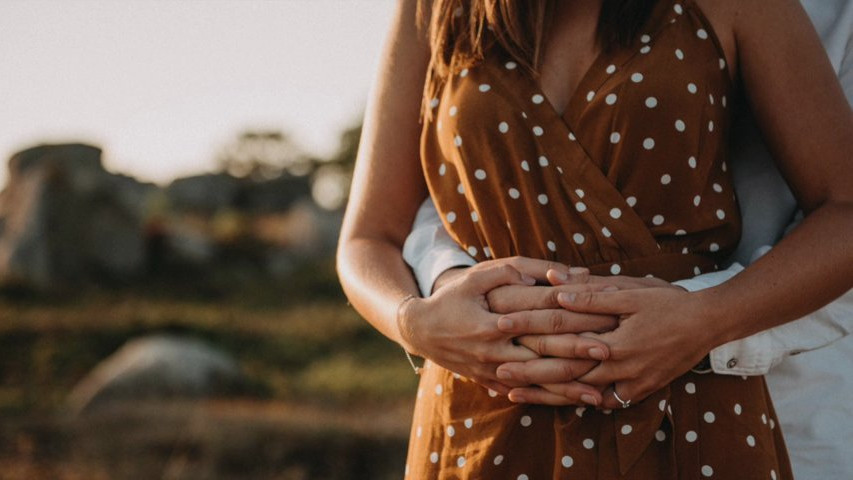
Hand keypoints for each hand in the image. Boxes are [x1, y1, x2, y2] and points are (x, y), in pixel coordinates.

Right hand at [400, 258, 610, 394]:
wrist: (419, 331)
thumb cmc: (452, 298)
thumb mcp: (476, 276)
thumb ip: (512, 271)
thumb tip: (552, 272)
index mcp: (492, 322)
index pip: (541, 314)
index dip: (573, 312)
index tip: (601, 310)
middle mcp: (494, 350)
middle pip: (544, 351)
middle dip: (579, 352)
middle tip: (611, 351)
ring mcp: (492, 370)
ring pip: (537, 380)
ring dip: (569, 385)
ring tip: (601, 389)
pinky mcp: (491, 382)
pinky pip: (526, 393)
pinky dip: (551, 398)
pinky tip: (573, 401)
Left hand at [497, 272, 685, 405]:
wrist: (709, 325)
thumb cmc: (669, 303)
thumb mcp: (631, 292)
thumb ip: (592, 292)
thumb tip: (554, 283)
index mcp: (614, 341)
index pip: (562, 337)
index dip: (529, 331)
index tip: (501, 327)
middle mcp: (619, 368)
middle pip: (565, 373)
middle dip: (528, 373)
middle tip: (496, 372)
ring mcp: (630, 384)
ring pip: (580, 392)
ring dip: (546, 393)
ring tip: (514, 392)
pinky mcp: (638, 391)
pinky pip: (602, 401)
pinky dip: (578, 401)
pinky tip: (555, 402)